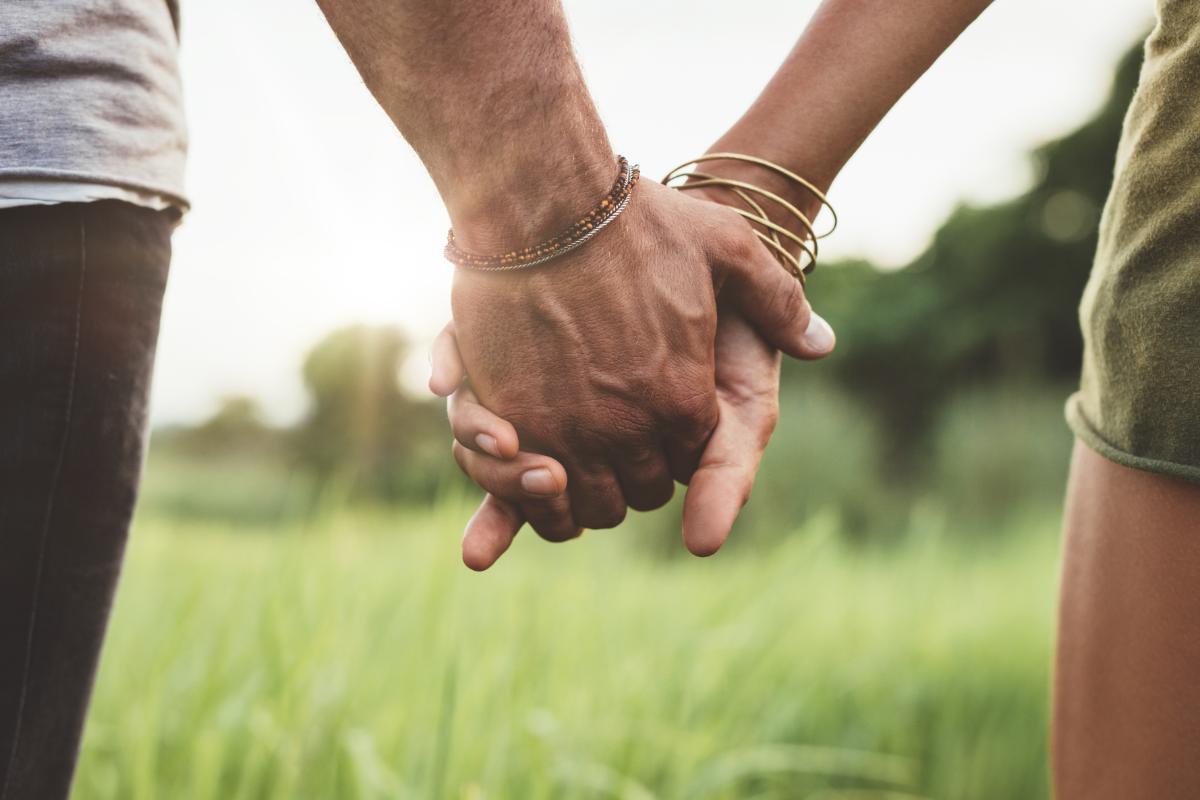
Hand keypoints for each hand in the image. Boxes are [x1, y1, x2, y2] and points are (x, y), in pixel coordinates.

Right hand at [449, 178, 831, 531]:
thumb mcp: (727, 246)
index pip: (690, 463)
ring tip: (576, 457)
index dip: (678, 446)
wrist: (541, 202)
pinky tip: (529, 460)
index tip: (660, 422)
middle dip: (633, 474)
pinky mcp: (508, 421)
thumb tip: (822, 345)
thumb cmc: (636, 222)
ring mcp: (565, 431)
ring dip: (583, 491)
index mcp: (684, 398)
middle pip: (636, 493)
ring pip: (583, 504)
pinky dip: (527, 489)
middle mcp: (628, 428)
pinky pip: (521, 488)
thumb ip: (778, 302)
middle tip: (618, 441)